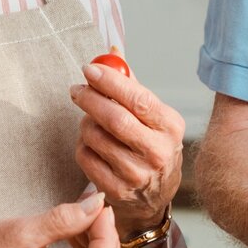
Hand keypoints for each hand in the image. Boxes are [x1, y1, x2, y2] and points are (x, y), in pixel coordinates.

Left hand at [71, 62, 183, 232]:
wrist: (155, 195)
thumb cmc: (152, 145)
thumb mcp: (153, 116)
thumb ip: (132, 85)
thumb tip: (112, 52)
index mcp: (170, 126)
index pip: (139, 99)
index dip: (111, 82)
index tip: (90, 69)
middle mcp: (157, 152)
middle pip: (115, 119)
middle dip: (90, 99)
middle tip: (77, 90)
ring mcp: (137, 174)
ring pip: (96, 137)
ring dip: (85, 122)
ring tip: (89, 119)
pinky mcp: (117, 190)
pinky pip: (85, 157)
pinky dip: (82, 144)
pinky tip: (90, 142)